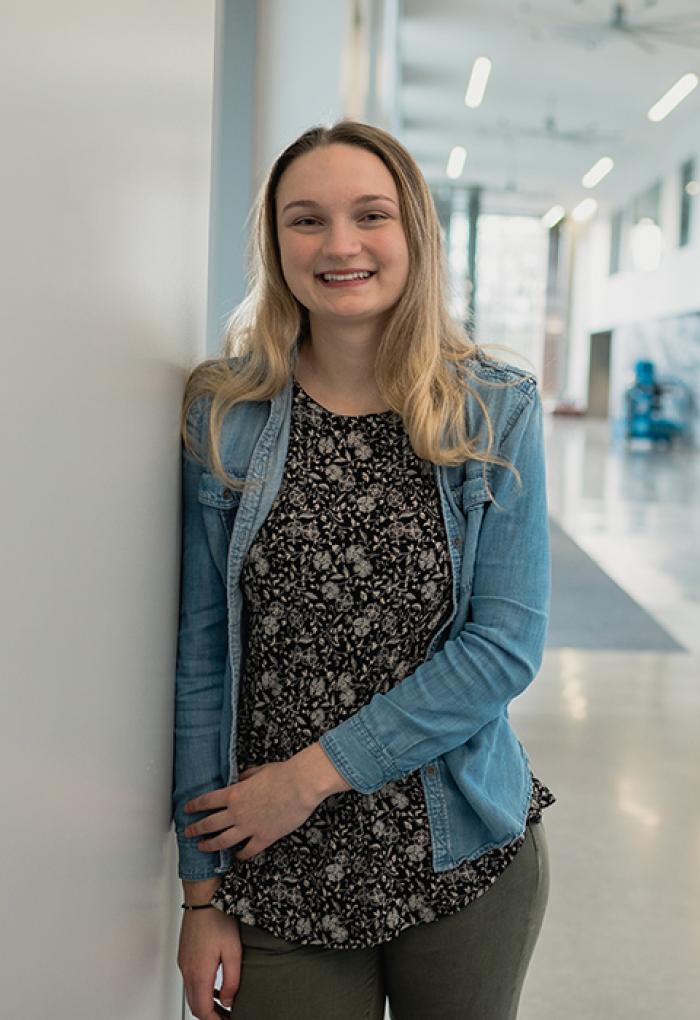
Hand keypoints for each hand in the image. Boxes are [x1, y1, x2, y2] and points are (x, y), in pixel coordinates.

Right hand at [178, 908, 240, 1019]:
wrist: (203, 897)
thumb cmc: (217, 918)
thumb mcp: (233, 951)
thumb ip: (232, 980)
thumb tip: (228, 1000)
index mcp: (199, 973)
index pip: (203, 1010)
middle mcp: (188, 970)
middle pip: (195, 1005)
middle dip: (210, 1016)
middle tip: (226, 1017)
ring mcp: (184, 962)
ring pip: (192, 993)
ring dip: (206, 1003)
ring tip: (223, 1005)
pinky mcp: (186, 954)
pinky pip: (191, 980)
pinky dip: (202, 990)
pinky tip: (215, 985)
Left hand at [183, 744, 351, 860]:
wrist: (301, 785)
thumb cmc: (283, 774)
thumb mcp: (258, 771)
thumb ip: (245, 777)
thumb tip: (239, 779)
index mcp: (234, 794)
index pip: (206, 801)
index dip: (194, 806)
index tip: (187, 809)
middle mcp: (237, 813)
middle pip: (209, 824)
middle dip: (195, 829)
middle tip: (188, 832)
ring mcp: (249, 827)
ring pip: (222, 841)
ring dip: (210, 845)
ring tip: (202, 847)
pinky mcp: (264, 837)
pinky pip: (248, 850)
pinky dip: (240, 855)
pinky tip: (237, 856)